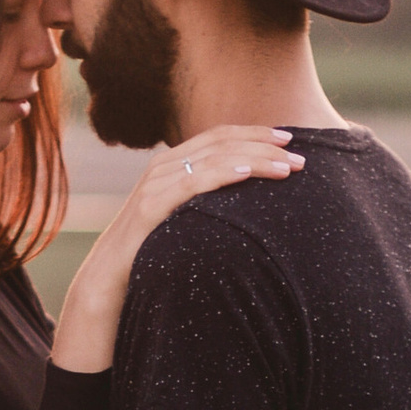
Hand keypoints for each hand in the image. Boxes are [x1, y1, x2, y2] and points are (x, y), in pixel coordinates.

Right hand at [114, 123, 299, 245]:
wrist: (110, 276)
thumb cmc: (153, 249)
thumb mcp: (184, 217)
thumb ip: (206, 201)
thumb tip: (245, 200)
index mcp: (174, 163)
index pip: (221, 136)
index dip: (256, 133)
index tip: (289, 139)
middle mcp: (165, 165)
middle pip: (222, 142)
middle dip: (264, 146)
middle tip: (300, 156)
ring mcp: (156, 183)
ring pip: (214, 159)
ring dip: (255, 160)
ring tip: (286, 167)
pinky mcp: (151, 205)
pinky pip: (193, 183)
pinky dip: (222, 174)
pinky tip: (247, 173)